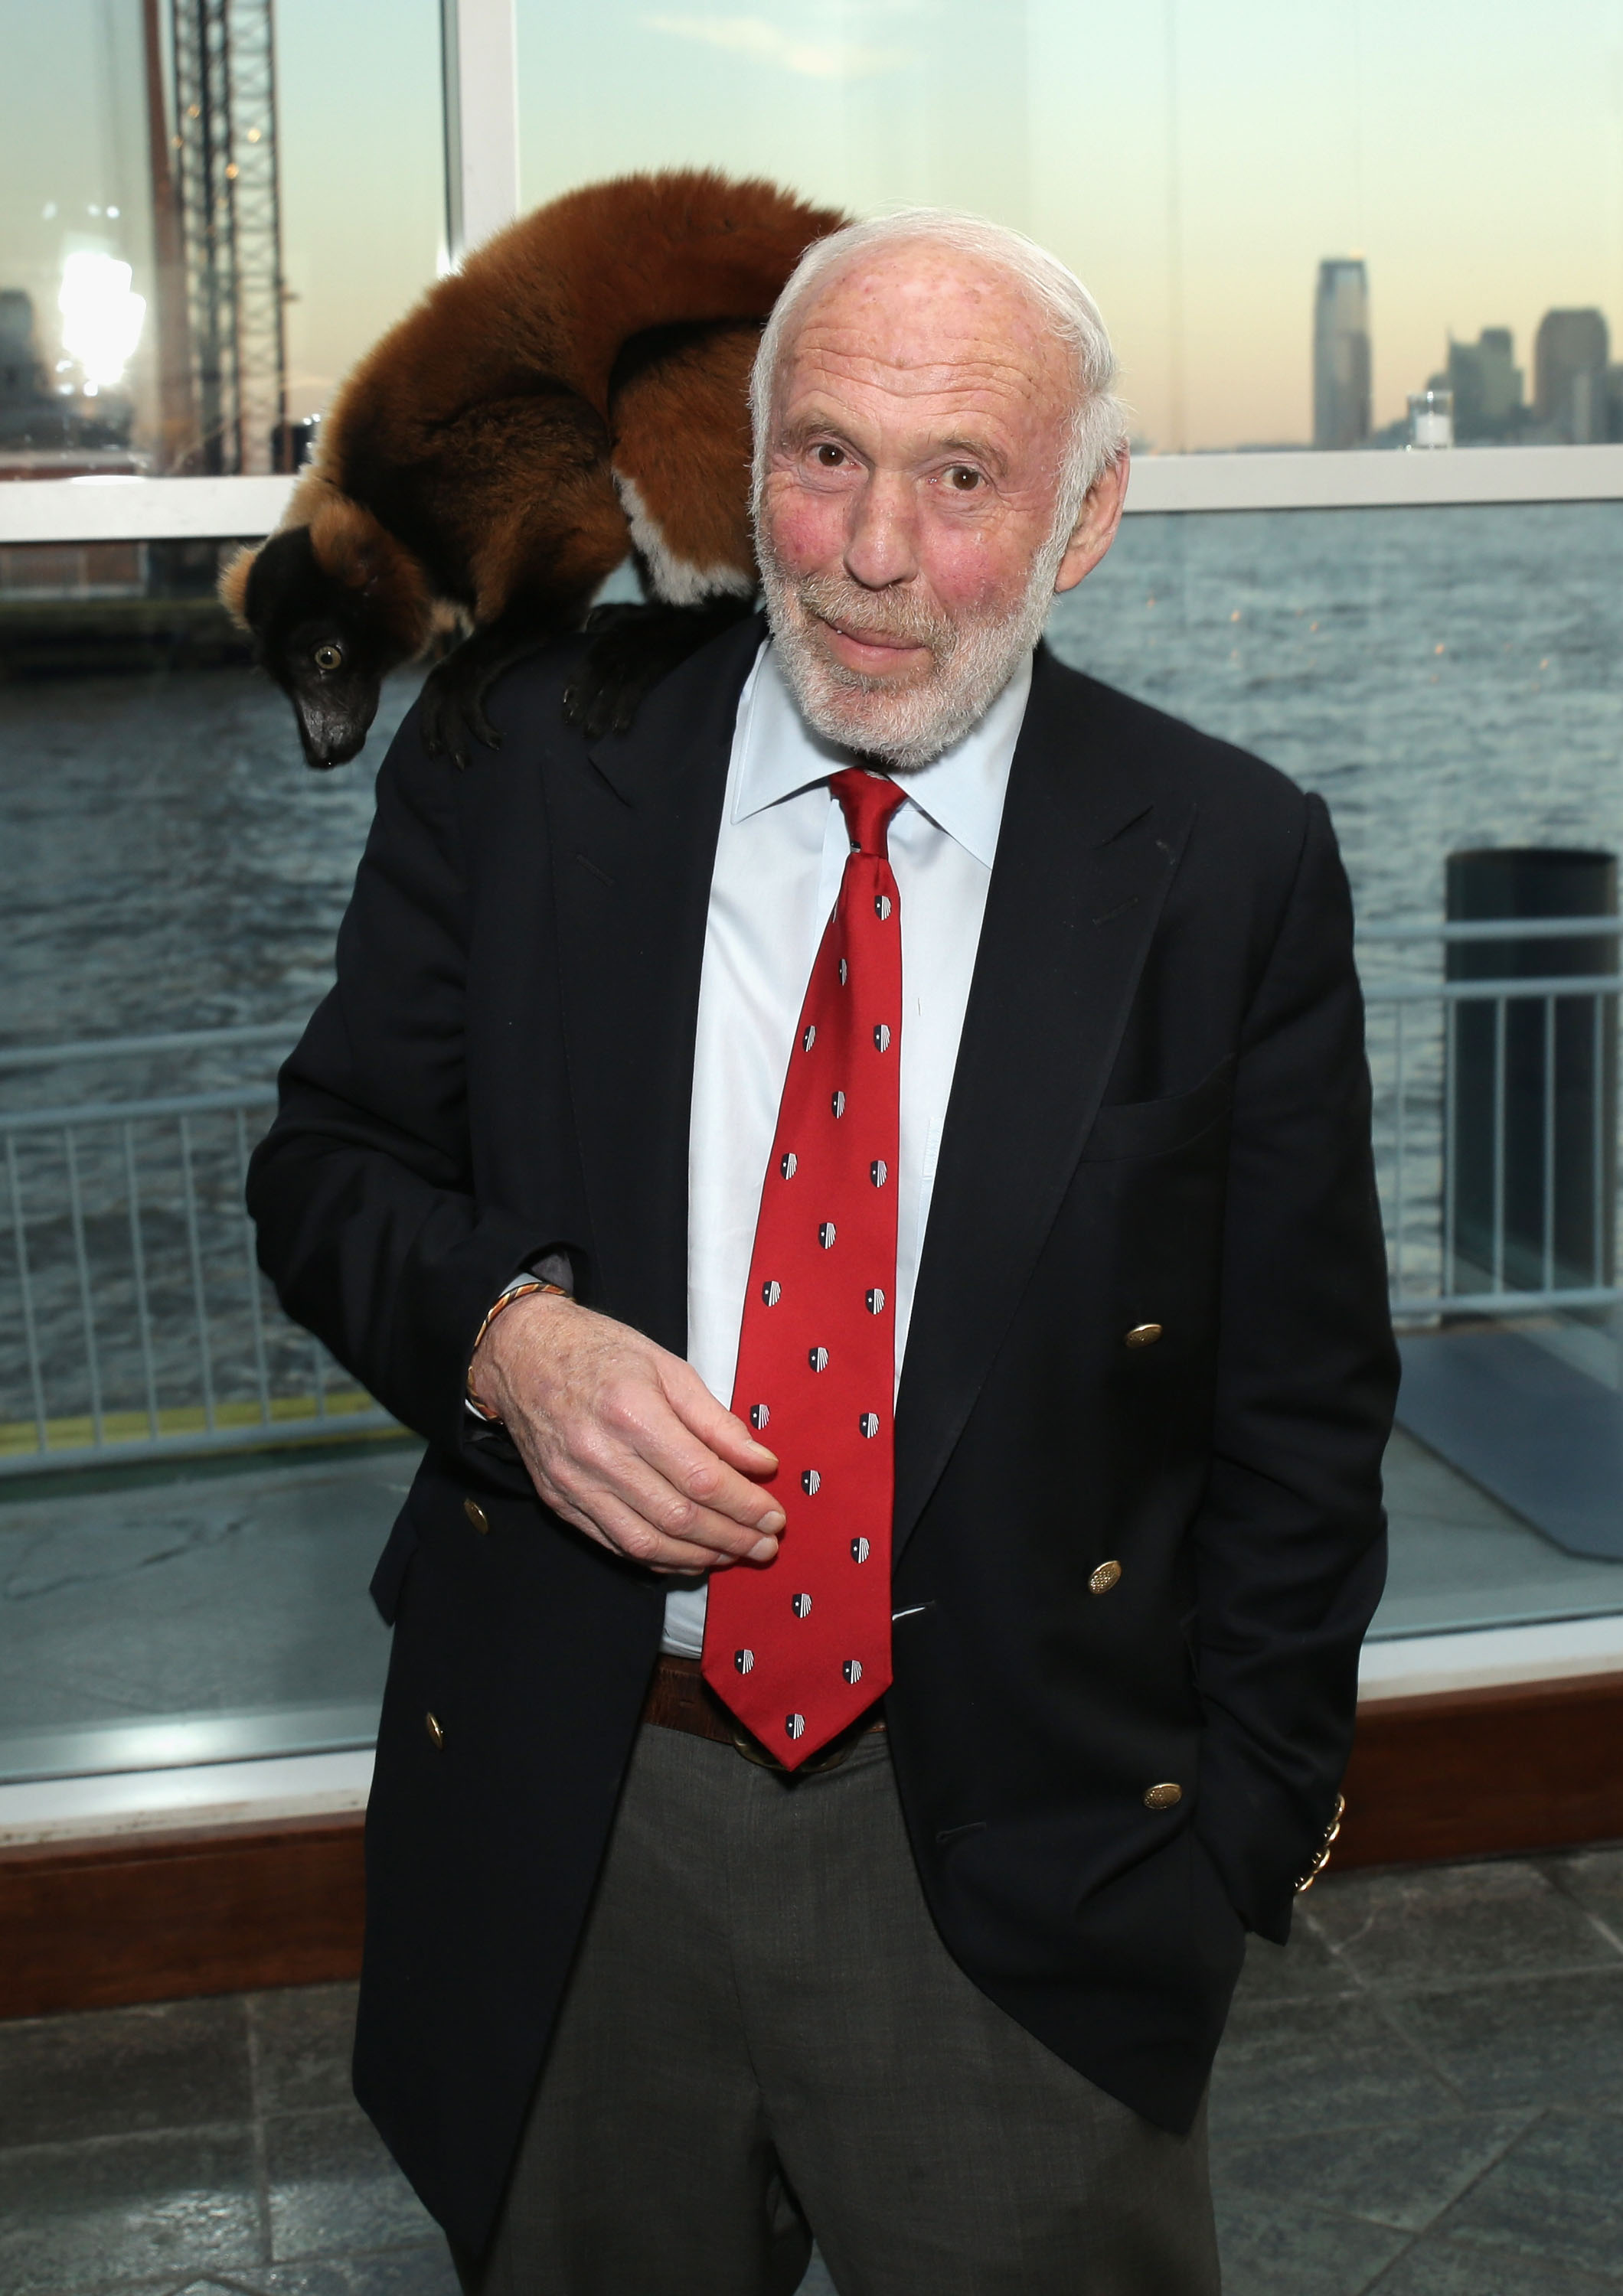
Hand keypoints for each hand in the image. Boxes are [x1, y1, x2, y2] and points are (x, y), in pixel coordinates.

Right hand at [469, 1293, 784, 1574]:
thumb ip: (716, 1420)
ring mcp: (575, 1483)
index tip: (774, 1515)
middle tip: (765, 1545)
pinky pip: (615, 1544)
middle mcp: (600, 1453)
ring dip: (699, 1556)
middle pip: (677, 1517)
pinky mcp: (560, 1500)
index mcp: (632, 1411)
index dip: (744, 1505)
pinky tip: (689, 1556)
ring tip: (735, 1553)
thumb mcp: (668, 1366)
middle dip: (732, 1538)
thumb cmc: (600, 1352)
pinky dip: (658, 1557)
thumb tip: (761, 1462)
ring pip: (646, 1541)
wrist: (523, 1354)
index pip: (701, 1477)